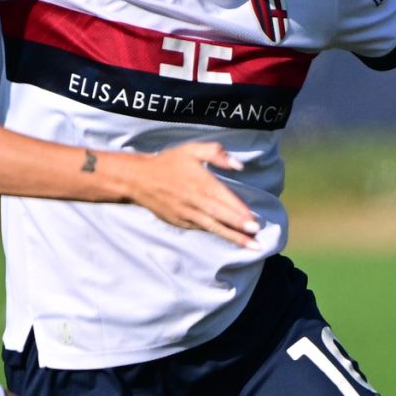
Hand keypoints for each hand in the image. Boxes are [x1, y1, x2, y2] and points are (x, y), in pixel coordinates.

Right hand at [122, 143, 261, 246]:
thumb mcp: (192, 150)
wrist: (139, 179)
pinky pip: (201, 228)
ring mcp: (187, 214)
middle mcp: (195, 200)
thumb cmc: (169, 162)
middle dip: (239, 228)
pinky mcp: (180, 222)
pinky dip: (215, 234)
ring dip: (232, 237)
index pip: (224, 199)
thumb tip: (238, 165)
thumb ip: (216, 153)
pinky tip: (230, 239)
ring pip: (213, 227)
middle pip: (220, 216)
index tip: (255, 222)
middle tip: (256, 237)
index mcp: (200, 182)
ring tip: (250, 246)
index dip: (240, 212)